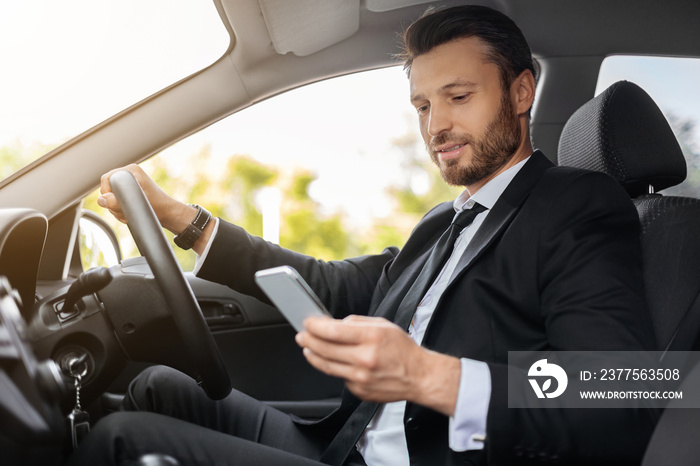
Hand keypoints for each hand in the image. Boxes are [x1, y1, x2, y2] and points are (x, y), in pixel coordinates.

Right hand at [98, 164, 189, 231]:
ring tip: (128, 214)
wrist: (167, 213)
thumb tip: (101, 199)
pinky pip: (115, 202)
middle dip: (112, 203)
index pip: (106, 178)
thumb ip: (116, 202)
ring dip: (116, 209)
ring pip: (109, 198)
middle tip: (123, 211)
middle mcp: (129, 175)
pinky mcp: (129, 193)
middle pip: (107, 189)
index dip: (107, 192)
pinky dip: (119, 210)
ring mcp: (128, 184)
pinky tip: (128, 214)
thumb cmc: (157, 208)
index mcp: (131, 171)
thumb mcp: (135, 204)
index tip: (115, 203)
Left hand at [295, 315, 460, 415]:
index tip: (308, 322)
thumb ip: (357, 323)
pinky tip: (333, 361)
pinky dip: (333, 368)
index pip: (333, 331)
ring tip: (308, 348)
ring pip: (327, 366)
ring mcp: (361, 377)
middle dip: (309, 340)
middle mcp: (365, 358)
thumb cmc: (403, 350)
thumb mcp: (383, 325)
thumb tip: (336, 324)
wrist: (419, 377)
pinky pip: (339, 377)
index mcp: (371, 337)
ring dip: (313, 355)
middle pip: (325, 349)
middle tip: (302, 335)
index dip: (315, 326)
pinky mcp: (359, 391)